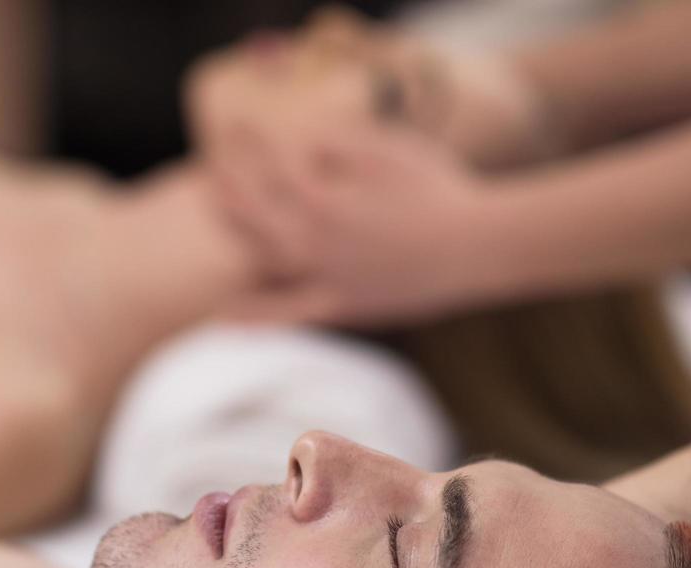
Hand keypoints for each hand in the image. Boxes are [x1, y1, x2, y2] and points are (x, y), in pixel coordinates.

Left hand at [209, 121, 498, 325]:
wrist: (479, 247)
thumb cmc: (439, 190)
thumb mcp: (389, 149)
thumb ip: (337, 140)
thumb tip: (297, 138)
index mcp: (324, 200)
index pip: (271, 167)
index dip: (251, 144)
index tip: (238, 126)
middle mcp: (313, 242)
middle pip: (254, 211)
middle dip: (229, 185)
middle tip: (212, 168)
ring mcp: (325, 278)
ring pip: (260, 257)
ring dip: (232, 232)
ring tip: (211, 210)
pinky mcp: (342, 306)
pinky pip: (289, 315)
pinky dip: (256, 317)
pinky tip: (224, 318)